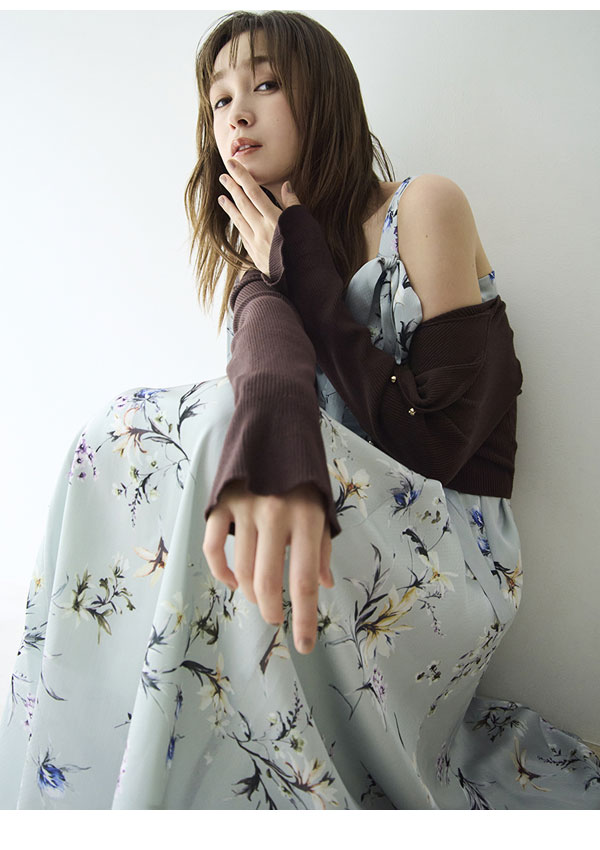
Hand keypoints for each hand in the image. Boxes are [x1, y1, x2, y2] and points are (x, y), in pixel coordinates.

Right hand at [202, 480, 333, 654]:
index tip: (302, 647)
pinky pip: (213, 547)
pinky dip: (220, 572)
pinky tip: (230, 581)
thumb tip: (324, 586)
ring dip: (248, 592)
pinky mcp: (221, 501)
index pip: (305, 581)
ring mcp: (245, 507)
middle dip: (270, 609)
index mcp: (308, 518)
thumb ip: (321, 547)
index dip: (303, 619)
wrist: (275, 426)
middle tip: (274, 617)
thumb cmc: (304, 474)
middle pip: (267, 581)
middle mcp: (276, 514)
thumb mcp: (322, 506)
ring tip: (257, 596)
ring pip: (241, 568)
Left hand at [218, 159, 300, 276]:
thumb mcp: (305, 225)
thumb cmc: (307, 251)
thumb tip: (286, 185)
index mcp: (274, 219)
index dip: (242, 177)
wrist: (301, 282)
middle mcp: (261, 230)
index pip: (254, 192)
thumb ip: (293, 204)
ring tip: (222, 198)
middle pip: (243, 204)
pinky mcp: (255, 255)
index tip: (232, 164)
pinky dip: (238, 224)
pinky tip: (235, 220)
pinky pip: (243, 235)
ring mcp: (256, 243)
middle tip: (223, 175)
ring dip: (230, 207)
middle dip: (232, 188)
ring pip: (239, 220)